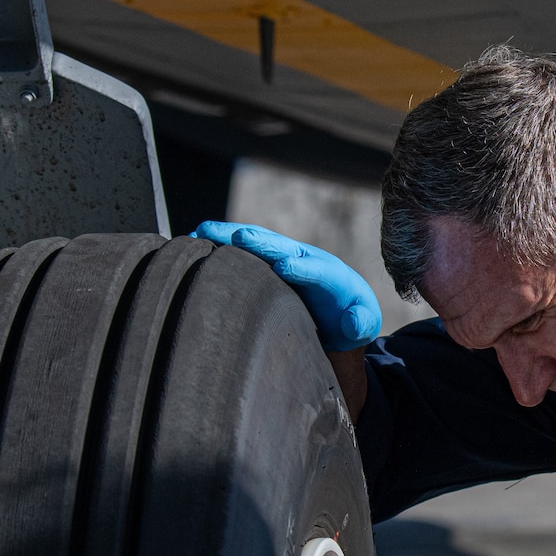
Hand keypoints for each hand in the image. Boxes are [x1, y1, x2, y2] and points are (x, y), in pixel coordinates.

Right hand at [191, 222, 381, 350]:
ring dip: (229, 236)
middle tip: (238, 238)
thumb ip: (361, 322)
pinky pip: (240, 252)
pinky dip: (219, 245)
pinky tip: (194, 242)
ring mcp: (280, 258)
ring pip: (254, 243)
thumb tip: (353, 321)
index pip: (317, 270)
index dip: (302, 267)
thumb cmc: (349, 318)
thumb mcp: (362, 323)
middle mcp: (302, 259)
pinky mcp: (262, 264)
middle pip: (279, 246)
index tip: (284, 266)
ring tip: (201, 232)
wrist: (338, 307)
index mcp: (329, 275)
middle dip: (260, 242)